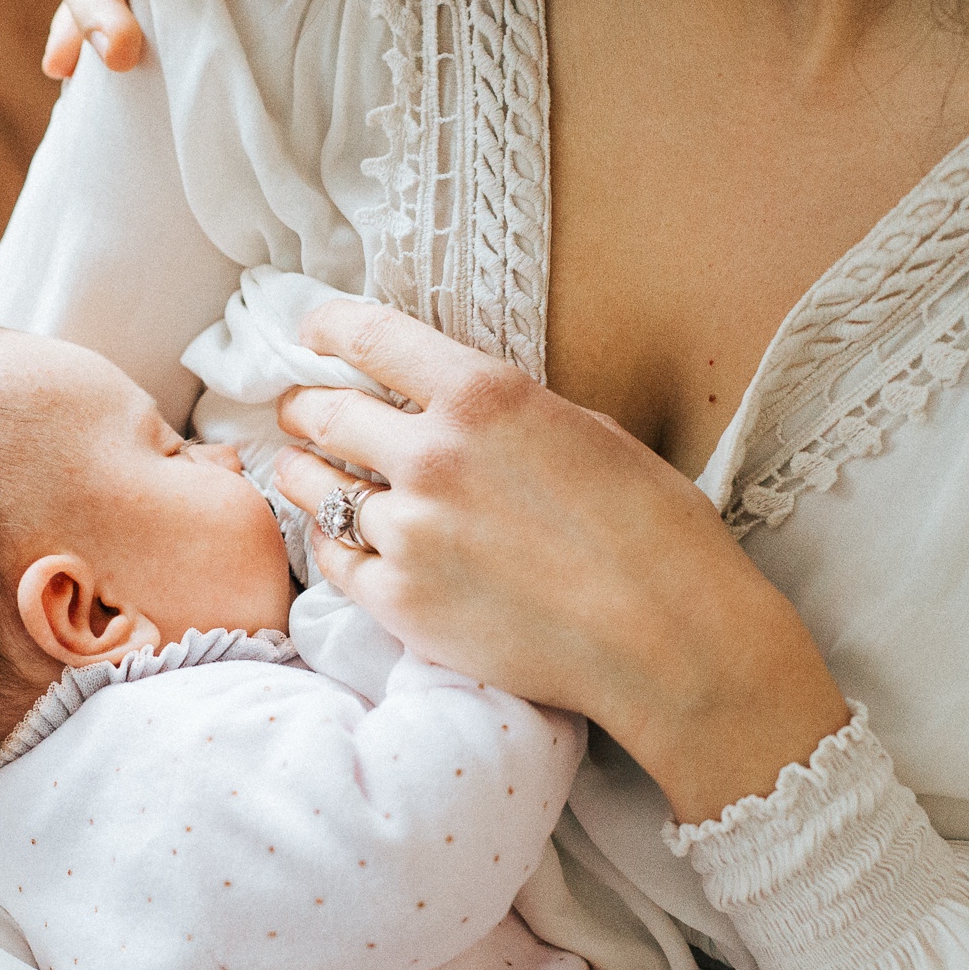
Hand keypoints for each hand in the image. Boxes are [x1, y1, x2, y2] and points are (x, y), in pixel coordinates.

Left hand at [274, 302, 852, 822]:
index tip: (312, 335)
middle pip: (328, 413)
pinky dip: (329, 540)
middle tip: (299, 411)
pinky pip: (334, 559)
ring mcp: (410, 531)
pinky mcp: (401, 603)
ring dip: (304, 473)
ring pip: (316, 486)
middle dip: (305, 406)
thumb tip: (463, 412)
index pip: (371, 337)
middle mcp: (433, 454)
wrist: (669, 641)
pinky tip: (336, 534)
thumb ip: (508, 415)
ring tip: (301, 471)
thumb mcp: (589, 433)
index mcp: (486, 395)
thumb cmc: (656, 534)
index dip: (328, 328)